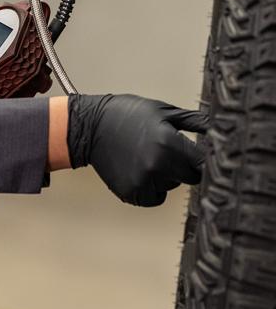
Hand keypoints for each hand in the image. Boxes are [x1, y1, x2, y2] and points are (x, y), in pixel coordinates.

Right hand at [67, 94, 207, 205]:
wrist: (89, 127)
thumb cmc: (125, 115)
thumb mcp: (162, 111)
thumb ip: (194, 122)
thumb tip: (219, 127)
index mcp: (169, 143)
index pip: (203, 163)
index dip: (203, 158)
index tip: (199, 154)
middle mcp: (158, 166)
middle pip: (190, 177)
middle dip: (183, 165)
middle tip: (165, 150)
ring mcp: (144, 182)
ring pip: (172, 187)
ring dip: (166, 176)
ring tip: (146, 156)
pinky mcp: (133, 194)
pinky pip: (155, 197)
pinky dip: (151, 187)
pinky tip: (138, 169)